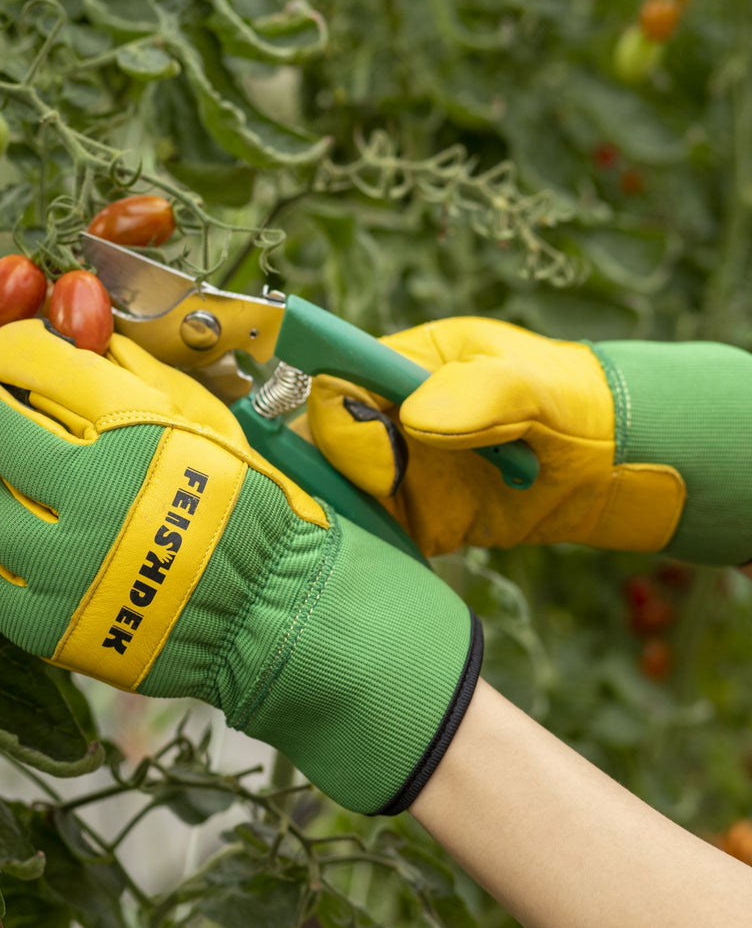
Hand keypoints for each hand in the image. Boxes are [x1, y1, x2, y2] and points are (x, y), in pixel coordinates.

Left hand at [0, 319, 480, 814]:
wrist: (265, 610)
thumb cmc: (243, 507)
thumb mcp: (207, 419)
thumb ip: (137, 371)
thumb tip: (72, 329)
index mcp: (134, 429)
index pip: (31, 359)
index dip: (6, 349)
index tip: (4, 357)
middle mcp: (90, 491)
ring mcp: (61, 563)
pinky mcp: (42, 622)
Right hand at [306, 317, 751, 563]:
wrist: (605, 462)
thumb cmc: (569, 403)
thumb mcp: (532, 386)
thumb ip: (478, 393)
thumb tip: (412, 423)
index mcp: (404, 366)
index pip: (336, 386)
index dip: (339, 421)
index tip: (382, 460)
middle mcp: (386, 417)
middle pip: (323, 444)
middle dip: (336, 476)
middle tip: (384, 499)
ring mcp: (396, 469)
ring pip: (337, 492)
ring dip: (346, 517)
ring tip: (385, 535)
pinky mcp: (412, 516)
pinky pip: (370, 533)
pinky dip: (369, 547)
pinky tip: (386, 561)